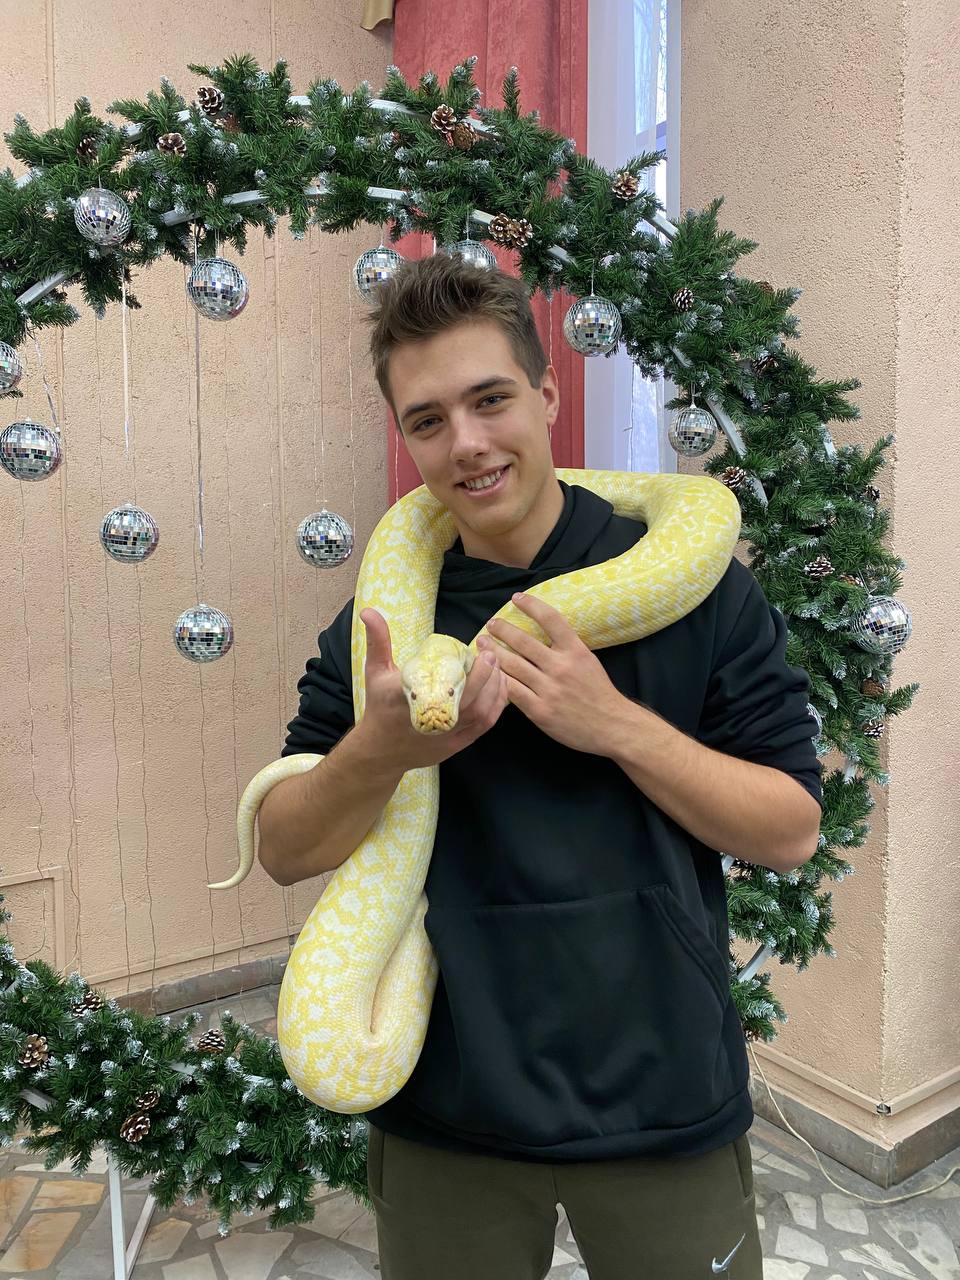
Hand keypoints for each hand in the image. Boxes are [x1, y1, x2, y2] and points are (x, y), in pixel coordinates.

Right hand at [356, 608, 509, 772]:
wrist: (381, 750)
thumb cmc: (380, 706)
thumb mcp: (375, 672)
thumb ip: (378, 641)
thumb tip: (369, 611)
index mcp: (411, 698)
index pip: (444, 684)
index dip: (468, 668)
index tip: (475, 648)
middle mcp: (431, 719)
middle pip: (470, 699)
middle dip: (486, 674)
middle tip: (490, 653)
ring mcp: (447, 734)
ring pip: (482, 712)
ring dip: (495, 687)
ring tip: (497, 665)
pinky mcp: (457, 743)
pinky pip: (485, 724)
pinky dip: (497, 704)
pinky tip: (499, 685)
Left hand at [479, 592, 630, 755]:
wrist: (612, 726)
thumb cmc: (599, 693)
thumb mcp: (588, 661)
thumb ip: (567, 648)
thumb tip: (543, 633)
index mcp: (576, 651)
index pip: (551, 619)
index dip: (532, 605)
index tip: (517, 598)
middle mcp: (561, 667)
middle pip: (524, 642)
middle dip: (502, 630)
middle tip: (491, 624)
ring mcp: (549, 689)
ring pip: (513, 665)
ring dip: (494, 652)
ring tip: (482, 643)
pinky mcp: (540, 710)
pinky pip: (513, 691)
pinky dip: (499, 680)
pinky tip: (489, 672)